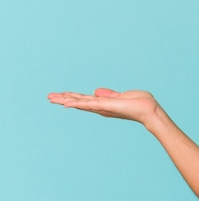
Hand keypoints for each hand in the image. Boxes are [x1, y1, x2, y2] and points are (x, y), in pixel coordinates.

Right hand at [48, 88, 162, 126]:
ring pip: (80, 103)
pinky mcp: (106, 106)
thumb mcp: (121, 96)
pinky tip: (66, 104)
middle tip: (49, 97)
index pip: (85, 100)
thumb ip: (109, 94)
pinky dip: (77, 104)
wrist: (148, 110)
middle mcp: (101, 107)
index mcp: (104, 104)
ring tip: (52, 98)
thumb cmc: (139, 104)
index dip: (72, 97)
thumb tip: (96, 91)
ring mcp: (102, 107)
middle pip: (79, 102)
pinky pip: (89, 104)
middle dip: (64, 99)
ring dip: (65, 100)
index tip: (60, 95)